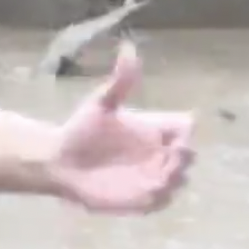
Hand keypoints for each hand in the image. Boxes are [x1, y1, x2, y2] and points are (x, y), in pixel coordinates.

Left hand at [46, 45, 194, 213]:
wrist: (60, 160)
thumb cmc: (82, 130)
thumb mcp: (101, 104)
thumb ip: (120, 81)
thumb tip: (129, 47)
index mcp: (155, 129)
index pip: (185, 128)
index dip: (185, 132)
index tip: (176, 133)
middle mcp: (160, 153)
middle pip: (189, 157)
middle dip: (183, 156)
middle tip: (172, 154)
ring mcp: (153, 177)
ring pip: (179, 181)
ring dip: (174, 178)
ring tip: (161, 175)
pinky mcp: (142, 199)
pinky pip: (162, 202)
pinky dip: (161, 197)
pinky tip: (151, 192)